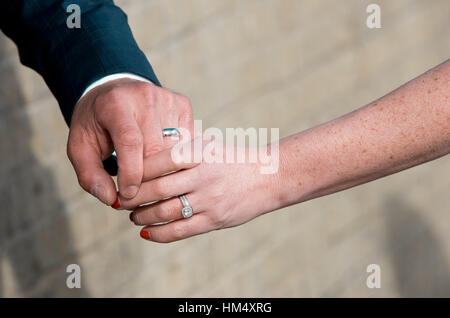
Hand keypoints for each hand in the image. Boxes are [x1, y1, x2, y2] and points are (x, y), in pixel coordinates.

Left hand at [67, 78, 192, 205]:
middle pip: (155, 149)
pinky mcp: (183, 104)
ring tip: (146, 174)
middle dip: (147, 176)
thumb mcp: (80, 148)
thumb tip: (111, 199)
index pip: (130, 141)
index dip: (131, 172)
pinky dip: (174, 157)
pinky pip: (186, 142)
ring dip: (162, 169)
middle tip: (135, 191)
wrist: (113, 92)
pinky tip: (160, 156)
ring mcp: (167, 98)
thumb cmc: (97, 124)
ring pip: (174, 149)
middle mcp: (145, 96)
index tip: (127, 194)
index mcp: (115, 103)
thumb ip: (90, 175)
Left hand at [117, 138, 281, 242]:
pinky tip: (145, 231)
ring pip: (164, 212)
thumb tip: (146, 152)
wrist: (268, 177)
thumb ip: (182, 147)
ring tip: (132, 215)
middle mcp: (204, 176)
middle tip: (120, 198)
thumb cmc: (233, 158)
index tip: (123, 174)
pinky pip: (180, 231)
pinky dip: (158, 233)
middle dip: (132, 195)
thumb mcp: (210, 144)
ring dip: (142, 215)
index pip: (158, 160)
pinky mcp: (214, 220)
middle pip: (156, 188)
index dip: (135, 169)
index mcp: (201, 152)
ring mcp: (209, 200)